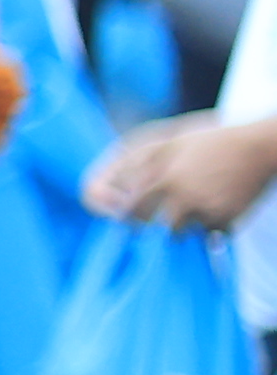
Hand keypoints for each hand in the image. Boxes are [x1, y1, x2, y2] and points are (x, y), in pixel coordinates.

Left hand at [88, 113, 276, 231]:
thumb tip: (113, 181)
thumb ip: (143, 161)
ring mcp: (205, 210)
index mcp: (165, 177)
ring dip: (182, 226)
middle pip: (154, 227)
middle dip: (155, 225)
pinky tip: (218, 206)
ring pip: (180, 233)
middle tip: (162, 217)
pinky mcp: (226, 220)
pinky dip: (209, 227)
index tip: (129, 218)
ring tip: (194, 207)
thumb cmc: (212, 141)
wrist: (261, 147)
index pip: (132, 210)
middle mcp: (183, 196)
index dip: (129, 216)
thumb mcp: (173, 142)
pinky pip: (208, 234)